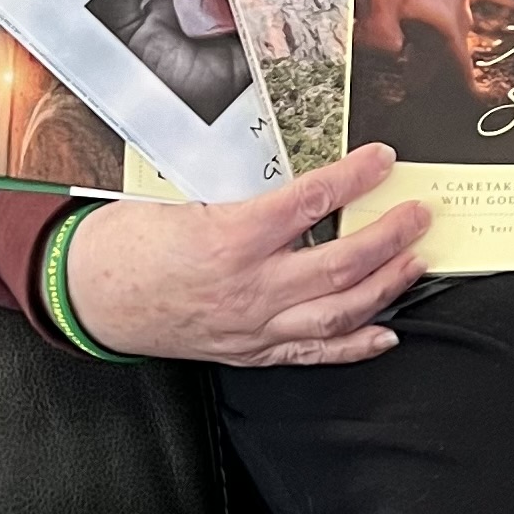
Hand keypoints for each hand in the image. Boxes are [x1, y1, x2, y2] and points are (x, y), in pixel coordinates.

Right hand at [65, 142, 427, 365]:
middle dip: (390, 236)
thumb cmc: (135, 241)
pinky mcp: (249, 352)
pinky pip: (313, 355)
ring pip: (337, 312)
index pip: (312, 201)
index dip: (356, 176)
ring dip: (386, 286)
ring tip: (416, 260)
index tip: (384, 158)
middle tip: (420, 212)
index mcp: (233, 237)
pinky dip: (355, 345)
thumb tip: (305, 176)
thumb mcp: (190, 198)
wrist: (92, 294)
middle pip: (339, 263)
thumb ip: (249, 193)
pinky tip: (387, 332)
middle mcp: (249, 288)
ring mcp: (252, 327)